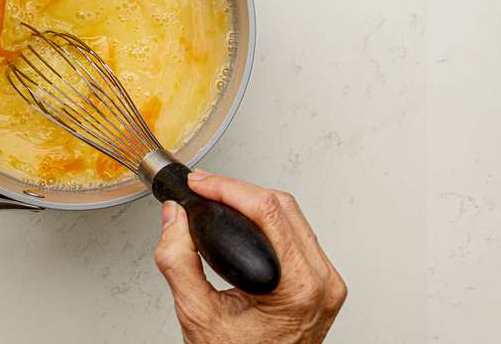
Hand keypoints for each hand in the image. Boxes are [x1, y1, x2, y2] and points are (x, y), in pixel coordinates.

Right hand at [155, 172, 345, 342]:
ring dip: (255, 203)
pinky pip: (298, 235)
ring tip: (220, 199)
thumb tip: (174, 218)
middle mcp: (322, 281)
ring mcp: (327, 281)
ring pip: (293, 216)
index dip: (229, 189)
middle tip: (205, 187)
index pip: (269, 213)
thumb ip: (179, 262)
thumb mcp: (198, 317)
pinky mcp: (322, 281)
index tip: (201, 184)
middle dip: (239, 191)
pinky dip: (269, 222)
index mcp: (301, 288)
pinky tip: (246, 219)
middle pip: (284, 207)